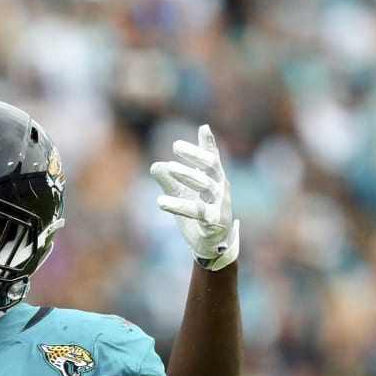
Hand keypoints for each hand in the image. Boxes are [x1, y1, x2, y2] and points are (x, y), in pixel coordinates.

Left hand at [150, 124, 239, 270]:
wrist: (212, 246)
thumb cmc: (199, 215)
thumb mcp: (183, 195)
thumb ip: (170, 180)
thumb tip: (155, 165)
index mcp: (215, 180)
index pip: (211, 159)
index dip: (206, 145)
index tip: (200, 130)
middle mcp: (220, 189)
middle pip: (210, 167)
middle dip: (194, 156)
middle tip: (175, 147)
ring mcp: (219, 205)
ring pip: (205, 186)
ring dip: (186, 175)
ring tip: (167, 168)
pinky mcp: (213, 222)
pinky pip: (197, 211)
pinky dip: (179, 205)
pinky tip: (161, 201)